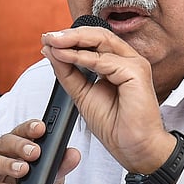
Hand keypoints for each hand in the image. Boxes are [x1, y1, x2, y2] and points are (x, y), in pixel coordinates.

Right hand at [0, 120, 79, 183]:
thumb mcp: (49, 183)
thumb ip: (60, 167)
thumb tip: (73, 154)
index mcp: (13, 150)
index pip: (20, 133)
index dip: (29, 128)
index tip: (40, 128)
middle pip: (3, 143)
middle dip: (20, 146)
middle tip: (34, 152)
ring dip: (7, 164)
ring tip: (22, 170)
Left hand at [40, 25, 176, 173]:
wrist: (133, 148)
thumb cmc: (115, 125)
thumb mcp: (82, 94)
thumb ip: (68, 72)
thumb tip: (52, 51)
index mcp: (117, 63)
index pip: (93, 41)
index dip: (70, 38)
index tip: (47, 41)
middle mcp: (128, 60)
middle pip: (98, 35)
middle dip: (70, 35)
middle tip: (47, 37)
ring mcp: (134, 64)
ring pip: (101, 41)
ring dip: (73, 40)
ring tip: (53, 42)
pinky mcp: (136, 72)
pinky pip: (104, 60)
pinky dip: (81, 57)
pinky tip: (65, 56)